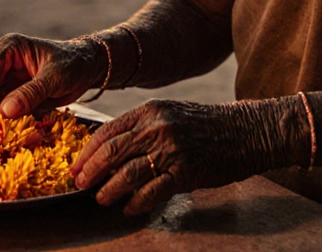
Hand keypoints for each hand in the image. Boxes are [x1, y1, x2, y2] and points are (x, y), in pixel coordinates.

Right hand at [0, 33, 102, 117]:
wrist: (87, 68)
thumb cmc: (74, 64)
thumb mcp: (55, 78)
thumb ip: (31, 93)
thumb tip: (5, 112)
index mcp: (9, 48)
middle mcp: (2, 62)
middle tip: (2, 127)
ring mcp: (5, 78)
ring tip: (11, 128)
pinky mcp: (12, 93)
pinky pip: (0, 109)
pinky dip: (5, 120)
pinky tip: (17, 127)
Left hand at [70, 99, 285, 214]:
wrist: (246, 130)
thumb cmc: (206, 125)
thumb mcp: (170, 114)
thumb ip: (142, 128)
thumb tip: (110, 151)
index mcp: (150, 111)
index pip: (107, 132)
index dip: (86, 152)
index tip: (75, 167)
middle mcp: (158, 127)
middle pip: (112, 152)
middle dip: (90, 172)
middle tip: (80, 185)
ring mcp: (172, 150)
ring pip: (128, 173)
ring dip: (109, 190)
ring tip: (101, 199)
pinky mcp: (186, 171)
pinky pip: (153, 191)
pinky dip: (137, 203)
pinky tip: (129, 209)